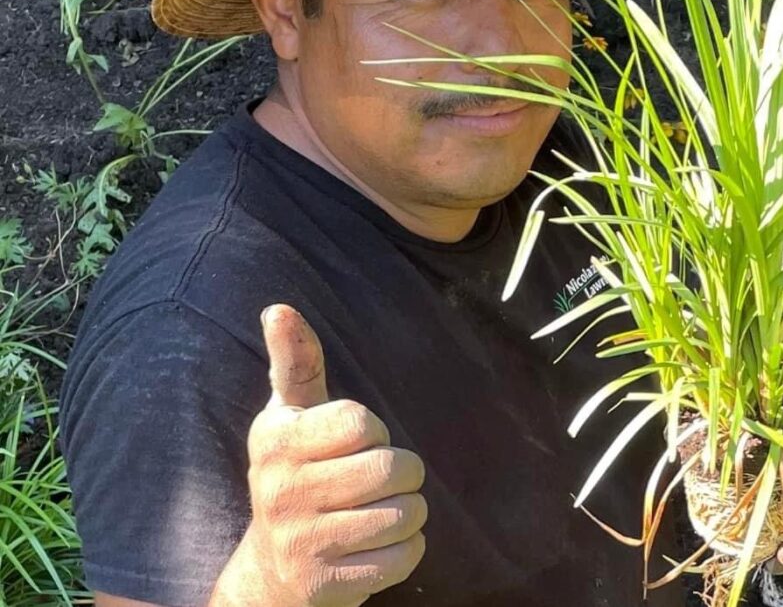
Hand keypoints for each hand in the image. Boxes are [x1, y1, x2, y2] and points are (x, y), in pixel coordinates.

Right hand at [211, 304, 426, 606]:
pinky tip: (378, 545)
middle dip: (402, 472)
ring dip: (408, 512)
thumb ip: (295, 361)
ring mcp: (301, 544)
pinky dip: (407, 549)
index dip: (372, 430)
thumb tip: (278, 308)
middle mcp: (281, 492)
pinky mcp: (325, 586)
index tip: (353, 442)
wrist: (270, 570)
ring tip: (379, 512)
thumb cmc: (295, 472)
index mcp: (275, 441)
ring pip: (405, 515)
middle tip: (380, 480)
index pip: (361, 422)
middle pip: (391, 469)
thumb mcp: (290, 415)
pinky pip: (403, 557)